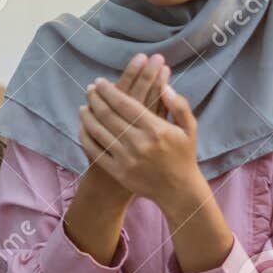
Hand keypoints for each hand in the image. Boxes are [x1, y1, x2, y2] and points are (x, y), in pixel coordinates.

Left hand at [76, 53, 170, 201]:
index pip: (124, 104)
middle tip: (89, 89)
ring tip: (84, 106)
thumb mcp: (189, 128)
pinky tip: (83, 127)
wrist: (178, 190)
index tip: (100, 82)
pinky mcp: (118, 172)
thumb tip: (164, 85)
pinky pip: (96, 151)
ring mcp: (127, 158)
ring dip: (87, 116)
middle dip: (95, 99)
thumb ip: (179, 105)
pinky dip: (86, 137)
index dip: (109, 91)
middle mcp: (139, 142)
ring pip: (99, 131)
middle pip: (108, 115)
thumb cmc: (184, 155)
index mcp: (156, 129)